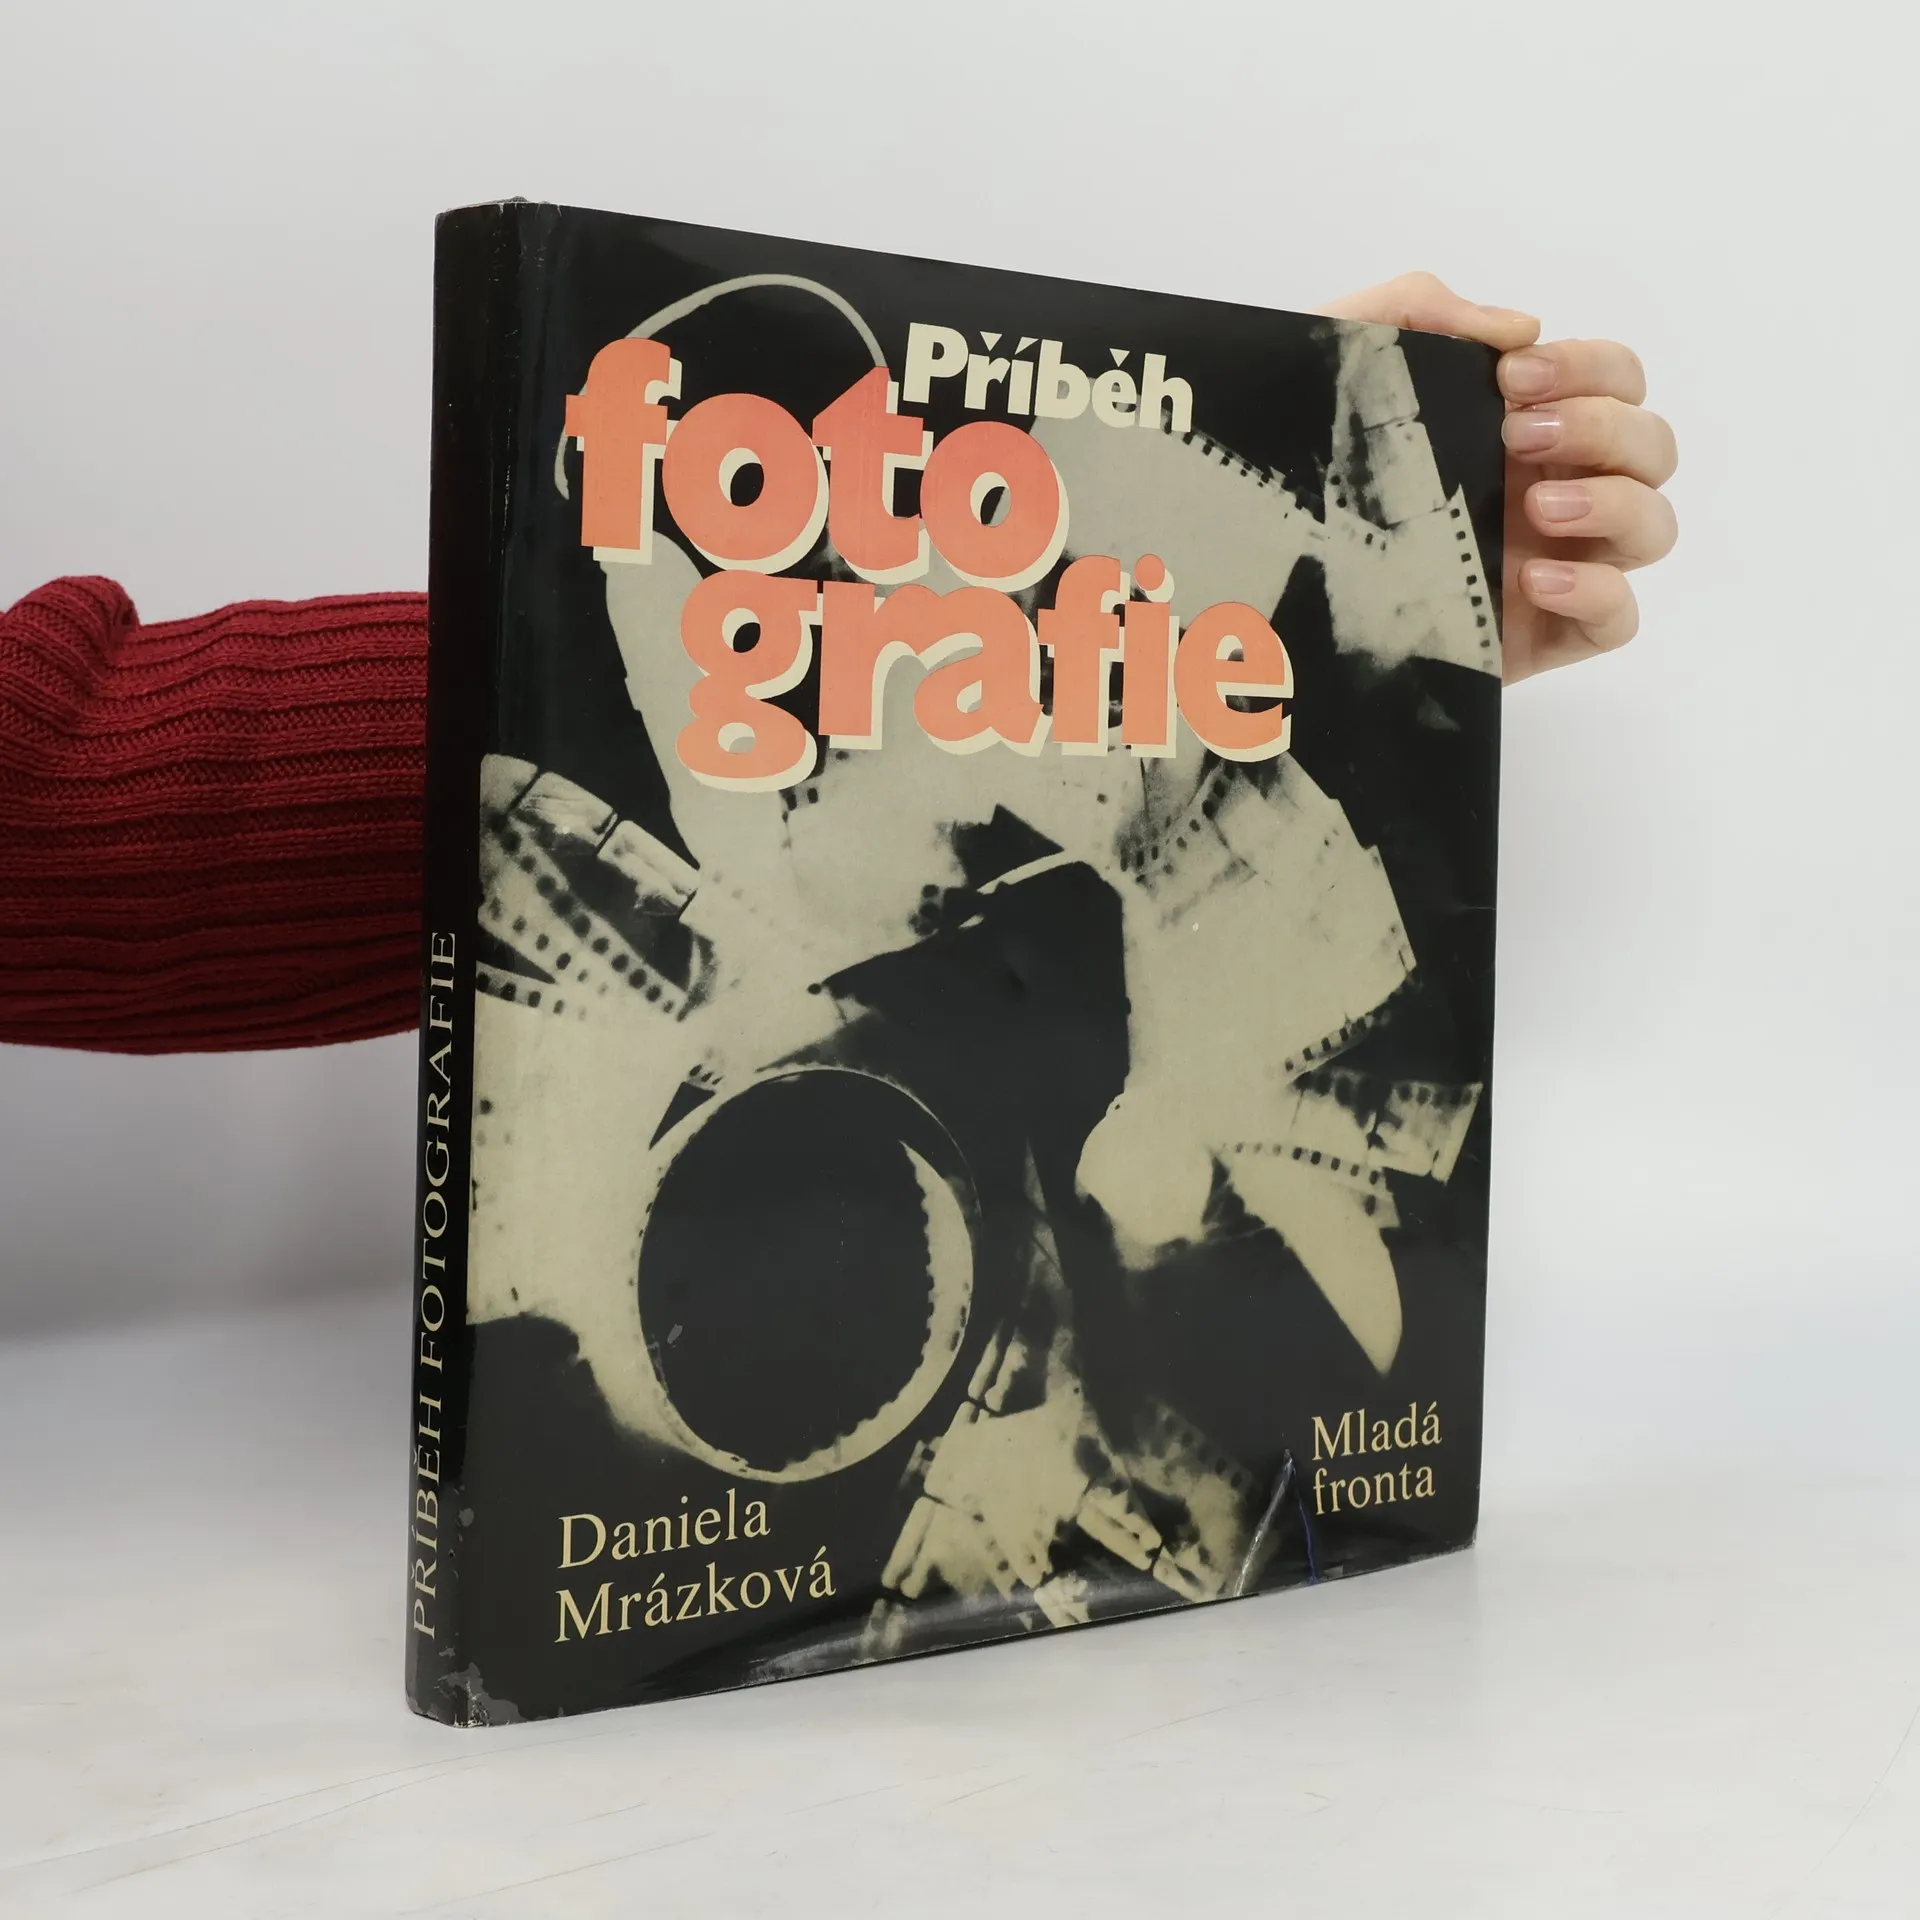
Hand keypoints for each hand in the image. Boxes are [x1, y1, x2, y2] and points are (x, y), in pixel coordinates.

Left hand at [1315, 272, 1676, 683]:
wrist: (1248, 571)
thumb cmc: (1297, 463)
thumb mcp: (1336, 359)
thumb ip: (1413, 308)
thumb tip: (1519, 327)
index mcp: (1522, 424)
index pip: (1616, 378)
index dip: (1590, 368)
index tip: (1512, 378)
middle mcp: (1551, 488)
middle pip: (1652, 446)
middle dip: (1603, 428)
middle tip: (1518, 436)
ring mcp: (1552, 563)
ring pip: (1654, 527)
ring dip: (1617, 503)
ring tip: (1540, 507)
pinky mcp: (1537, 634)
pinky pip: (1620, 618)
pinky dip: (1602, 592)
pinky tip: (1536, 579)